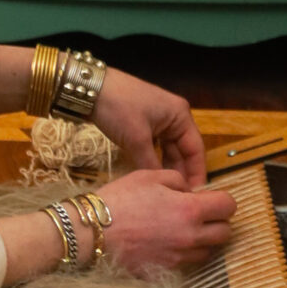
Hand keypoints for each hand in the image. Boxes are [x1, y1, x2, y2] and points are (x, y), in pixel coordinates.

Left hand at [92, 70, 205, 187]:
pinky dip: (153, 160)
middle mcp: (174, 117)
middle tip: (180, 198)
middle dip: (181, 173)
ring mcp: (158, 120)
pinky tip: (152, 177)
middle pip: (182, 150)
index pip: (196, 149)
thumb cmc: (118, 108)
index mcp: (180, 116)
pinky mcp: (143, 124)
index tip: (196, 195)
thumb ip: (151, 164)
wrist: (89, 88)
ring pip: (167, 150)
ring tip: (166, 192)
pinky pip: (154, 146)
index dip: (197, 173)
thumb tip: (162, 187)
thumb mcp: (136, 139)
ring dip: (166, 168)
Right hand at [98, 169, 235, 275]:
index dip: (222, 200)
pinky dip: (183, 254)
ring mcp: (178, 258)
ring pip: (208, 252)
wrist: (91, 232)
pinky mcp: (164, 272)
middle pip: (224, 233)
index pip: (228, 207)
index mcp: (189, 210)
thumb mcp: (149, 176)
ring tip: (184, 230)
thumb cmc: (119, 200)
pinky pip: (185, 264)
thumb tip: (190, 192)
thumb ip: (178, 181)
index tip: (211, 199)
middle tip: (201, 215)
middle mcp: (190, 237)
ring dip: (203, 240)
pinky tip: (166, 244)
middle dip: (218, 222)